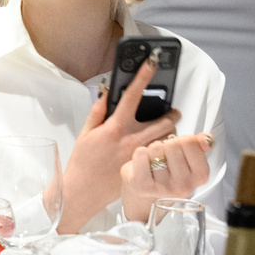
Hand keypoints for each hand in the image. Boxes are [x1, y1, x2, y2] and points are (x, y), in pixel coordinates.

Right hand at [51, 59, 178, 232]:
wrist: (82, 192)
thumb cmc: (81, 163)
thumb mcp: (85, 133)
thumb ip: (98, 111)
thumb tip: (107, 92)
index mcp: (115, 127)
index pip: (133, 95)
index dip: (143, 75)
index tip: (152, 61)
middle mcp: (131, 140)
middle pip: (165, 120)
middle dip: (173, 113)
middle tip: (173, 111)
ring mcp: (140, 156)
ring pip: (169, 139)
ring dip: (172, 132)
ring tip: (168, 130)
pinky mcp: (144, 169)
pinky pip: (162, 156)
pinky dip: (164, 149)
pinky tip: (160, 150)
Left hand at [118, 132, 213, 224]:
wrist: (146, 193)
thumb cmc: (169, 172)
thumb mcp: (189, 158)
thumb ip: (200, 145)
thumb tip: (205, 138)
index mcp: (200, 176)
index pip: (191, 142)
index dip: (182, 140)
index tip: (179, 151)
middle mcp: (184, 185)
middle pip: (173, 144)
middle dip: (167, 146)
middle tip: (165, 158)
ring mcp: (163, 188)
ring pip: (156, 148)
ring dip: (153, 151)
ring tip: (154, 164)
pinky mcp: (143, 186)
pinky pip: (141, 153)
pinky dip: (139, 155)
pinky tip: (144, 167)